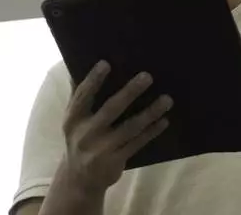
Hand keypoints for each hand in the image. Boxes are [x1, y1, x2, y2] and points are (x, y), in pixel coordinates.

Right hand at [57, 61, 172, 194]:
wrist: (79, 180)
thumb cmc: (80, 137)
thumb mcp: (73, 119)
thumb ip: (78, 94)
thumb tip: (78, 62)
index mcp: (73, 119)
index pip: (83, 96)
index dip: (93, 80)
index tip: (106, 63)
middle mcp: (85, 133)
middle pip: (110, 109)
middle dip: (130, 92)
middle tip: (148, 76)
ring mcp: (101, 149)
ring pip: (130, 128)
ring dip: (150, 112)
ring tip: (167, 99)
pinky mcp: (114, 161)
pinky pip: (137, 143)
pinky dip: (151, 131)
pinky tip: (164, 120)